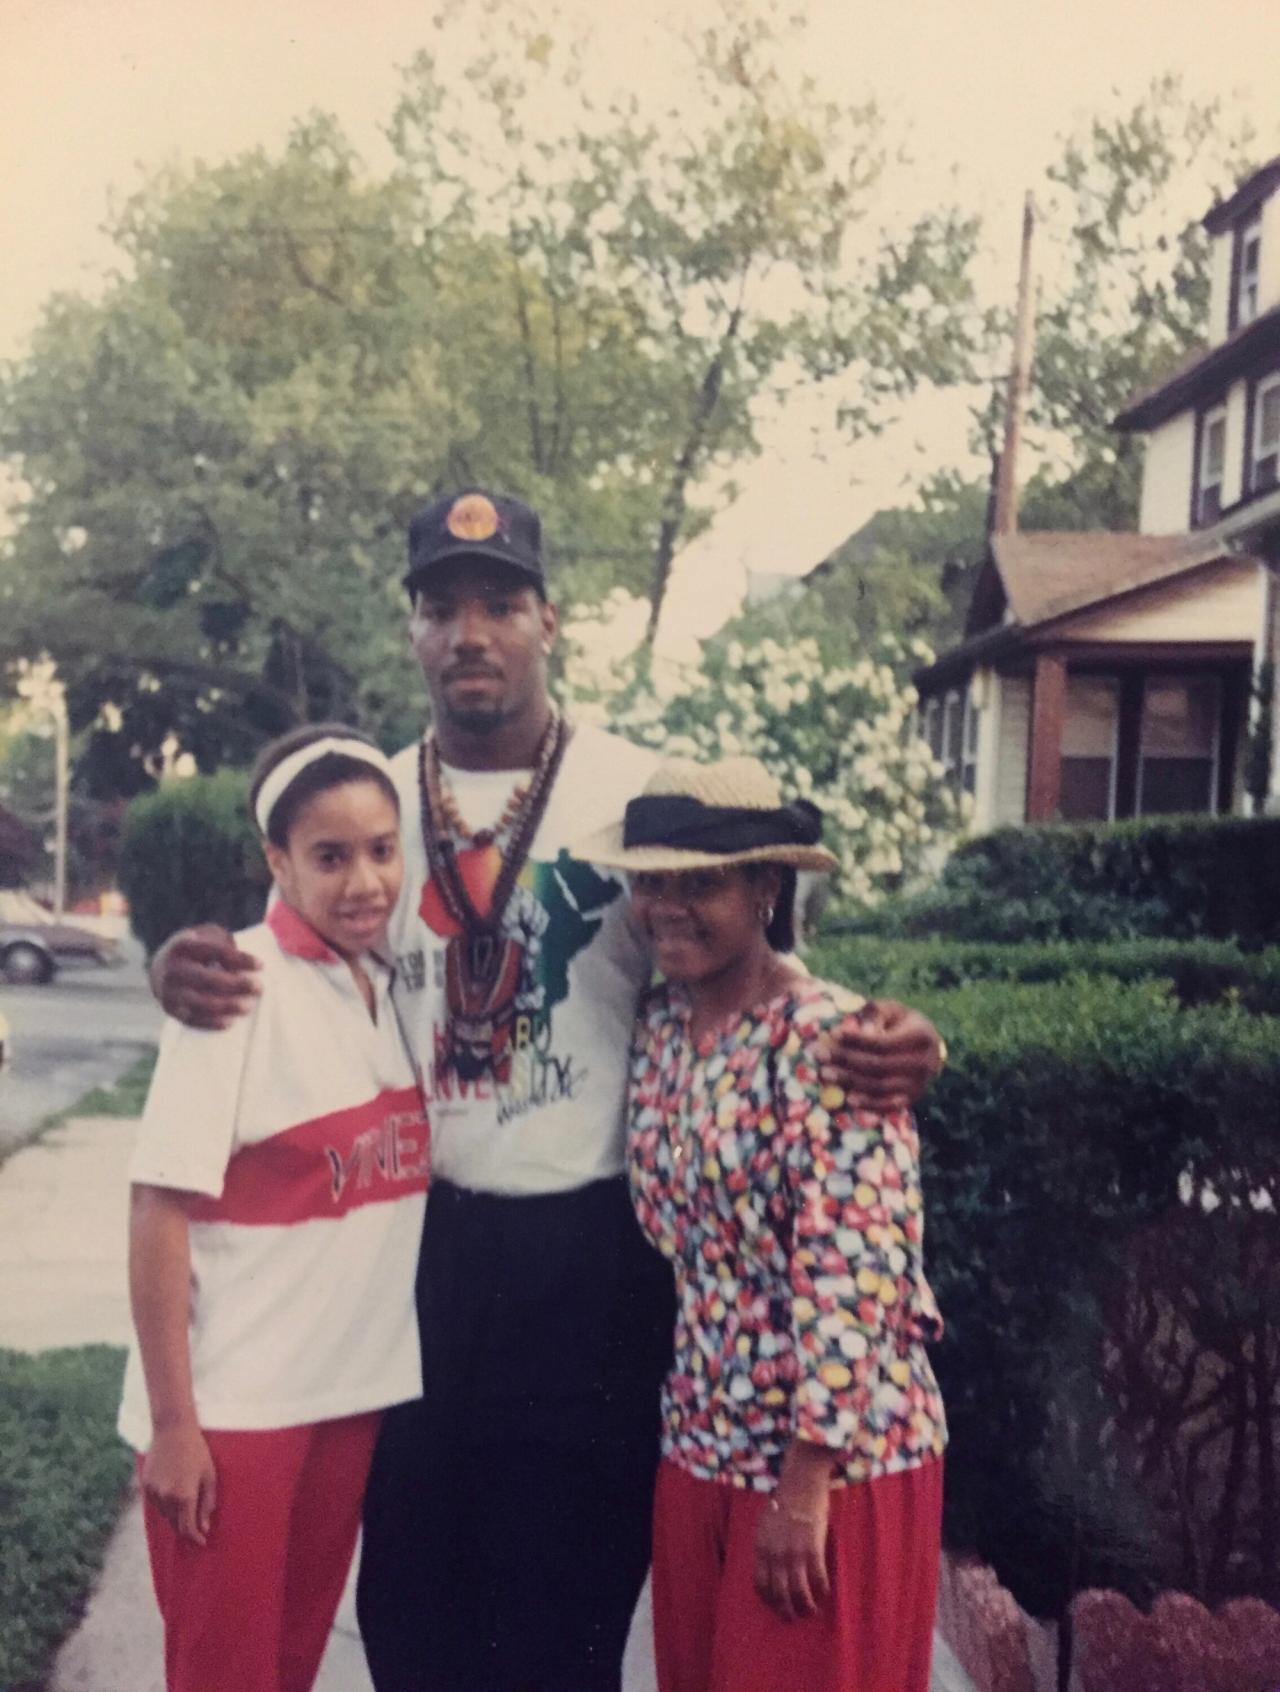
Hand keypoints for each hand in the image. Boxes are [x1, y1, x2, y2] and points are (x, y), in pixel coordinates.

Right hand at [143, 1422, 217, 1545]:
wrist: (173, 1430)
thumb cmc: (196, 1451)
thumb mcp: (209, 1476)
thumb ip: (207, 1503)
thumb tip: (204, 1527)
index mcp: (185, 1496)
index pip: (188, 1528)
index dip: (195, 1538)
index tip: (202, 1542)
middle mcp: (167, 1498)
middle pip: (175, 1523)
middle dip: (186, 1527)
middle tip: (196, 1527)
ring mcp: (153, 1492)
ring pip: (165, 1514)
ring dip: (175, 1515)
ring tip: (185, 1505)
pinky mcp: (145, 1485)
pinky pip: (155, 1503)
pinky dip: (164, 1504)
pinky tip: (172, 1494)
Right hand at [151, 924, 261, 1028]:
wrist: (162, 968)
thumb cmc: (196, 951)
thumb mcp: (209, 937)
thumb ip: (225, 947)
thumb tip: (242, 969)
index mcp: (183, 945)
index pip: (215, 951)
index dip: (240, 959)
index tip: (261, 965)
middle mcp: (173, 969)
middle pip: (207, 979)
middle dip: (236, 985)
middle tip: (259, 988)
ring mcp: (169, 991)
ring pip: (200, 1002)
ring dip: (227, 1006)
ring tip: (249, 1006)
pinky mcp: (170, 1010)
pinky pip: (193, 1019)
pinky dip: (212, 1022)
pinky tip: (231, 1021)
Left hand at [754, 1480, 830, 1622]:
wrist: (800, 1483)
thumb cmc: (783, 1500)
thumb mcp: (765, 1525)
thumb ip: (766, 1546)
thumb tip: (768, 1567)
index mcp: (761, 1548)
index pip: (761, 1584)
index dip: (769, 1601)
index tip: (776, 1607)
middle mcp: (775, 1554)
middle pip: (779, 1593)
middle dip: (786, 1610)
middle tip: (793, 1618)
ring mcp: (794, 1552)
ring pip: (798, 1591)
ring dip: (805, 1606)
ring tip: (810, 1611)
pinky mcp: (813, 1548)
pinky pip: (818, 1578)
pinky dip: (822, 1590)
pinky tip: (825, 1594)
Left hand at [816, 999, 942, 1111]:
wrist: (927, 1048)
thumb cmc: (901, 1023)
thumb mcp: (892, 1010)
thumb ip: (876, 1014)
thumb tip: (864, 1031)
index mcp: (921, 1037)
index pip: (884, 1042)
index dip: (857, 1040)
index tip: (833, 1033)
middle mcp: (923, 1064)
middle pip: (879, 1066)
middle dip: (846, 1060)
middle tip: (819, 1054)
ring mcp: (918, 1085)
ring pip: (881, 1087)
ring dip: (850, 1082)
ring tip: (825, 1073)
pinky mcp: (911, 1100)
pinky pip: (888, 1106)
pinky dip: (868, 1104)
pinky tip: (848, 1099)